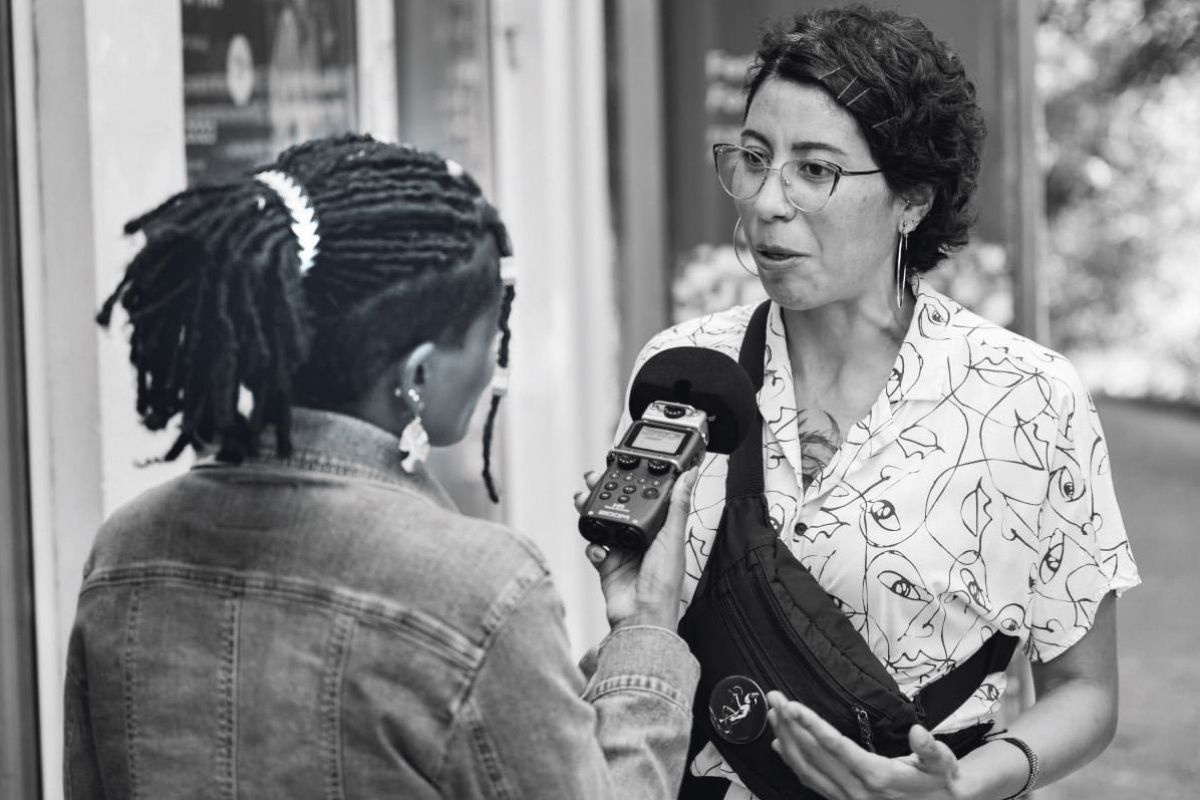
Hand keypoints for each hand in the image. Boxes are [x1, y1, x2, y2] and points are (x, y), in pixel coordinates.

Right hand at [573, 468, 696, 629]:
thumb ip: (677, 506)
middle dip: (605, 493)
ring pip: (604, 524)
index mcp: (662, 531)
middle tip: (593, 480)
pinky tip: (599, 549)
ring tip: (583, 502)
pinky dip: (593, 546)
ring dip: (592, 513)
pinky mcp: (607, 565)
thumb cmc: (664, 587)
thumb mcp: (672, 539)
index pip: (647, 498)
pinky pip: (595, 547)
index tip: (622, 466)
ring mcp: (623, 552)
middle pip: (621, 507)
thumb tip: (690, 477)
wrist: (642, 618)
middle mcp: (642, 539)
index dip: (634, 481)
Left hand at [766, 691, 966, 799]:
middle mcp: (856, 790)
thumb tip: (918, 733)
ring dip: (786, 740)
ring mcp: (846, 798)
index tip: (792, 706)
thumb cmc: (939, 779)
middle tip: (773, 697)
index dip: (811, 725)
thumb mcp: (942, 763)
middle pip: (813, 755)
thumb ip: (931, 749)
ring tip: (772, 714)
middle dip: (789, 725)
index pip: (835, 746)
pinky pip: (810, 781)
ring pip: (806, 769)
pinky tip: (779, 745)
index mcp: (877, 776)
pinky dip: (792, 761)